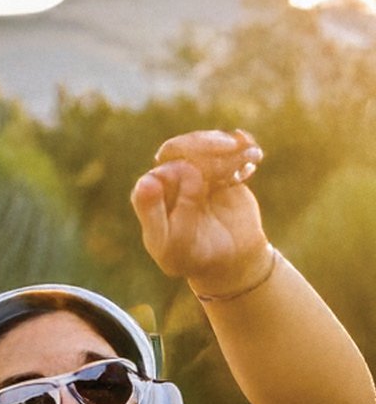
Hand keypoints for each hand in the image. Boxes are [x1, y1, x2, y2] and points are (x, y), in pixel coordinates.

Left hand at [131, 129, 270, 297]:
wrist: (227, 260)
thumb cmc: (192, 257)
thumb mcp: (172, 245)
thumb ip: (159, 214)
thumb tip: (152, 179)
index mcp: (149, 198)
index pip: (159, 174)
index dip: (178, 169)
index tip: (198, 175)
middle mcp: (168, 180)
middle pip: (180, 148)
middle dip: (204, 144)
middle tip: (230, 147)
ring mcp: (194, 172)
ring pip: (206, 143)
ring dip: (228, 145)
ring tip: (250, 155)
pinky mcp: (220, 170)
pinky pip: (230, 150)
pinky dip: (243, 149)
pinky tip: (254, 160)